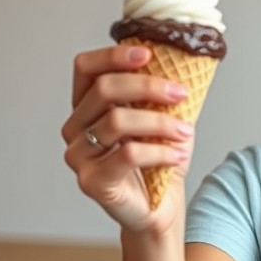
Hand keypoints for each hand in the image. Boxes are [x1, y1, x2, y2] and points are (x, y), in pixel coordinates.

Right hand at [61, 45, 193, 234]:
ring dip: (160, 122)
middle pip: (104, 89)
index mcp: (87, 105)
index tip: (148, 54)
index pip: (85, 68)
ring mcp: (78, 155)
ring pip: (117, 121)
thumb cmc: (158, 159)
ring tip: (185, 131)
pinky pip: (128, 154)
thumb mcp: (161, 117)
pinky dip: (160, 151)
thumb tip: (182, 62)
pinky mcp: (91, 181)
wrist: (159, 206)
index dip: (113, 55)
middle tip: (181, 93)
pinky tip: (178, 154)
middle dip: (148, 86)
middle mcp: (75, 127)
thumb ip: (159, 93)